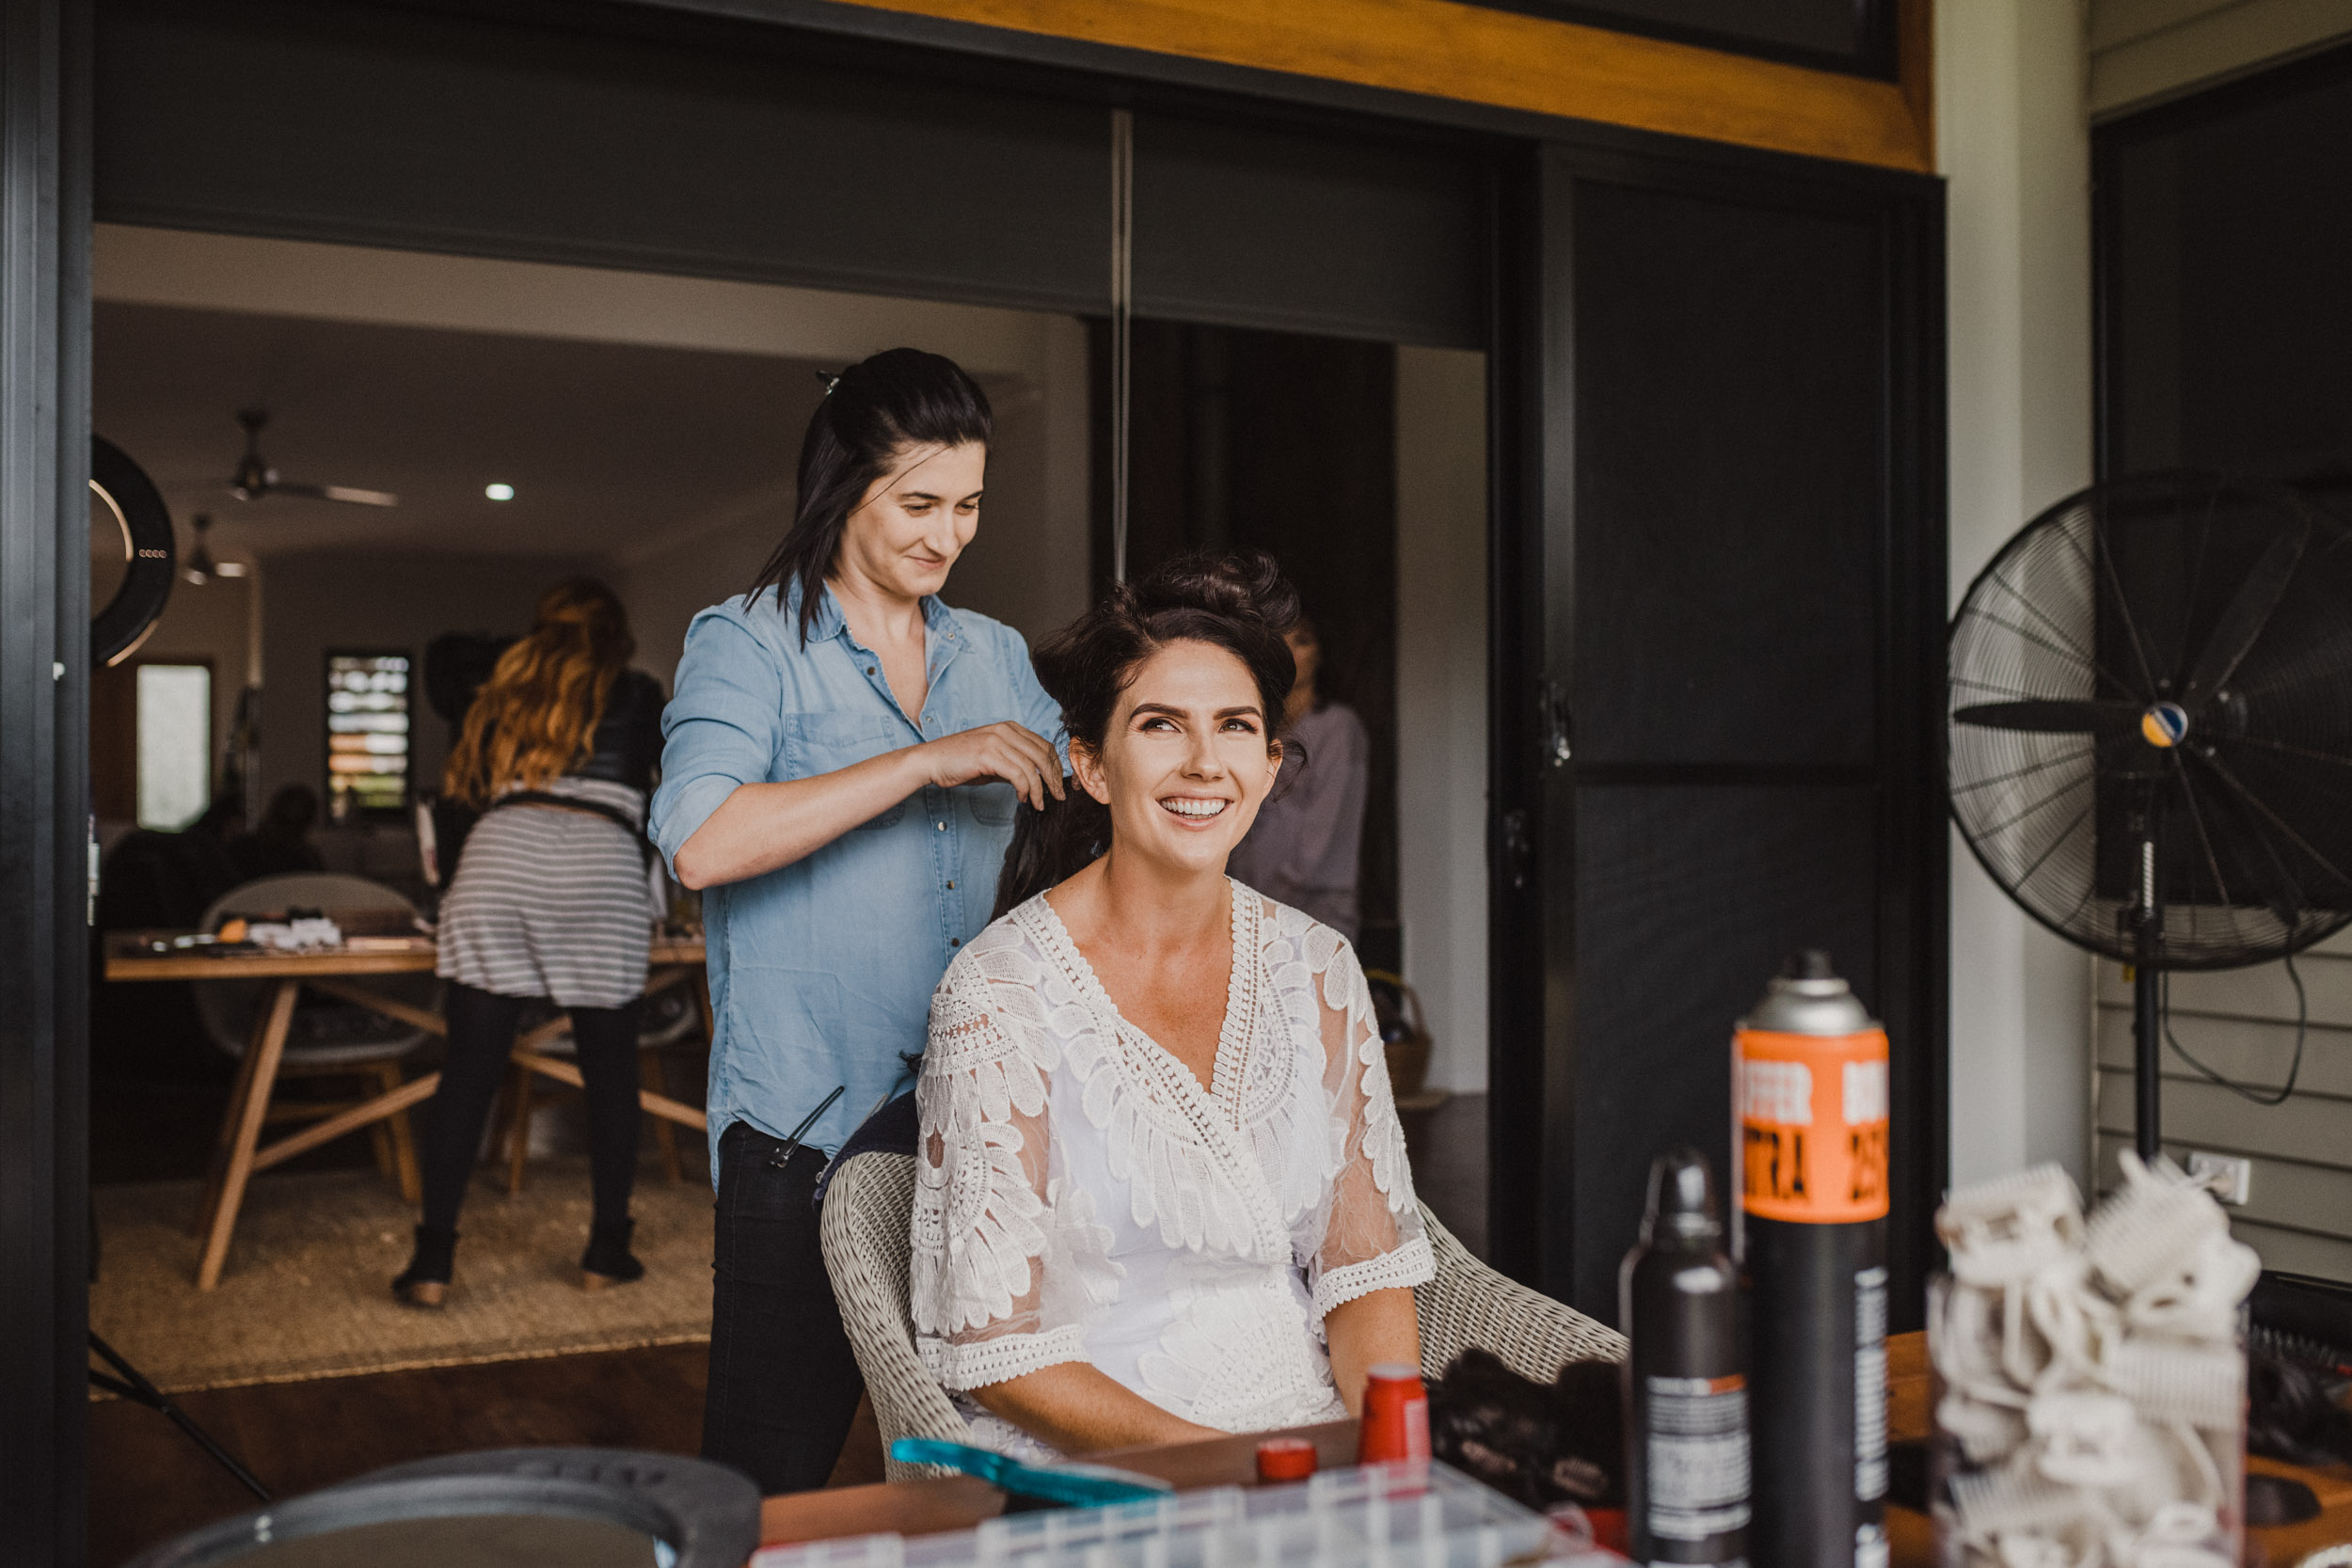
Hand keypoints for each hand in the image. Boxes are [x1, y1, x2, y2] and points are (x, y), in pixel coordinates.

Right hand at [917, 722, 1065, 810]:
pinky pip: (1018, 774)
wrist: (931, 761)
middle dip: (1053, 779)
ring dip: (1039, 789)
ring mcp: (996, 740)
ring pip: (1032, 767)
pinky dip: (1025, 789)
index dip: (1055, 766)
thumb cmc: (959, 762)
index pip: (1044, 745)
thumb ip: (1014, 765)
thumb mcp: (992, 761)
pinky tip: (1022, 798)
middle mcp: (1005, 730)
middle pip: (1043, 755)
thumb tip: (1035, 781)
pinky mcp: (988, 754)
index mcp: (1009, 728)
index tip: (1058, 784)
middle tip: (1058, 797)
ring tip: (1038, 804)